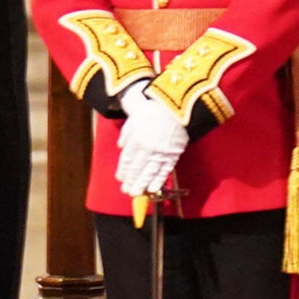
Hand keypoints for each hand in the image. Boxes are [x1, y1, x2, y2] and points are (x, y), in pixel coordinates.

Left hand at [115, 80, 189, 202]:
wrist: (178, 105)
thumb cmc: (154, 107)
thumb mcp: (134, 115)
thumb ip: (126, 133)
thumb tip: (121, 145)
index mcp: (136, 139)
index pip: (127, 160)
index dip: (124, 171)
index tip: (121, 179)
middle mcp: (147, 148)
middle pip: (137, 169)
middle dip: (131, 181)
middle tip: (127, 191)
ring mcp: (161, 152)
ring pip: (150, 172)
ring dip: (143, 184)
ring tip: (137, 193)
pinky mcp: (174, 153)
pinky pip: (165, 170)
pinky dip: (159, 180)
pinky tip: (154, 188)